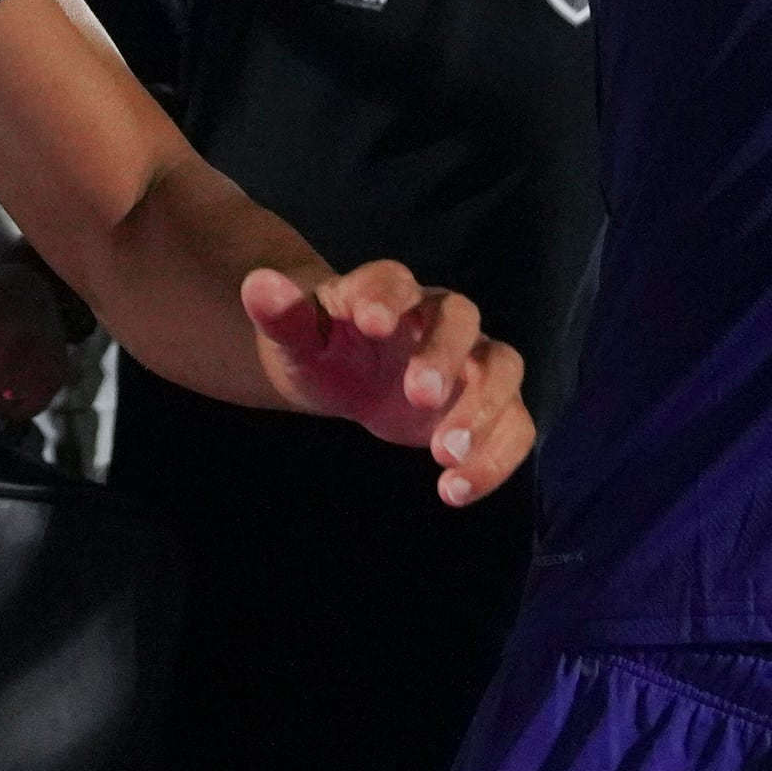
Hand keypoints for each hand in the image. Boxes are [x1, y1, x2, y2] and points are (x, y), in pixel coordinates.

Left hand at [240, 262, 531, 502]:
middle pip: (461, 318)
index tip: (371, 323)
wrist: (345, 372)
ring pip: (503, 366)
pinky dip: (496, 456)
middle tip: (418, 398)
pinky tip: (454, 491)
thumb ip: (280, 314)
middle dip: (444, 356)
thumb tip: (257, 284)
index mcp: (386, 290)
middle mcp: (439, 317)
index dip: (386, 296)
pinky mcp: (485, 404)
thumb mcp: (295, 338)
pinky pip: (514, 423)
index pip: (393, 279)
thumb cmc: (320, 347)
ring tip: (444, 456)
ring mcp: (471, 359)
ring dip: (483, 408)